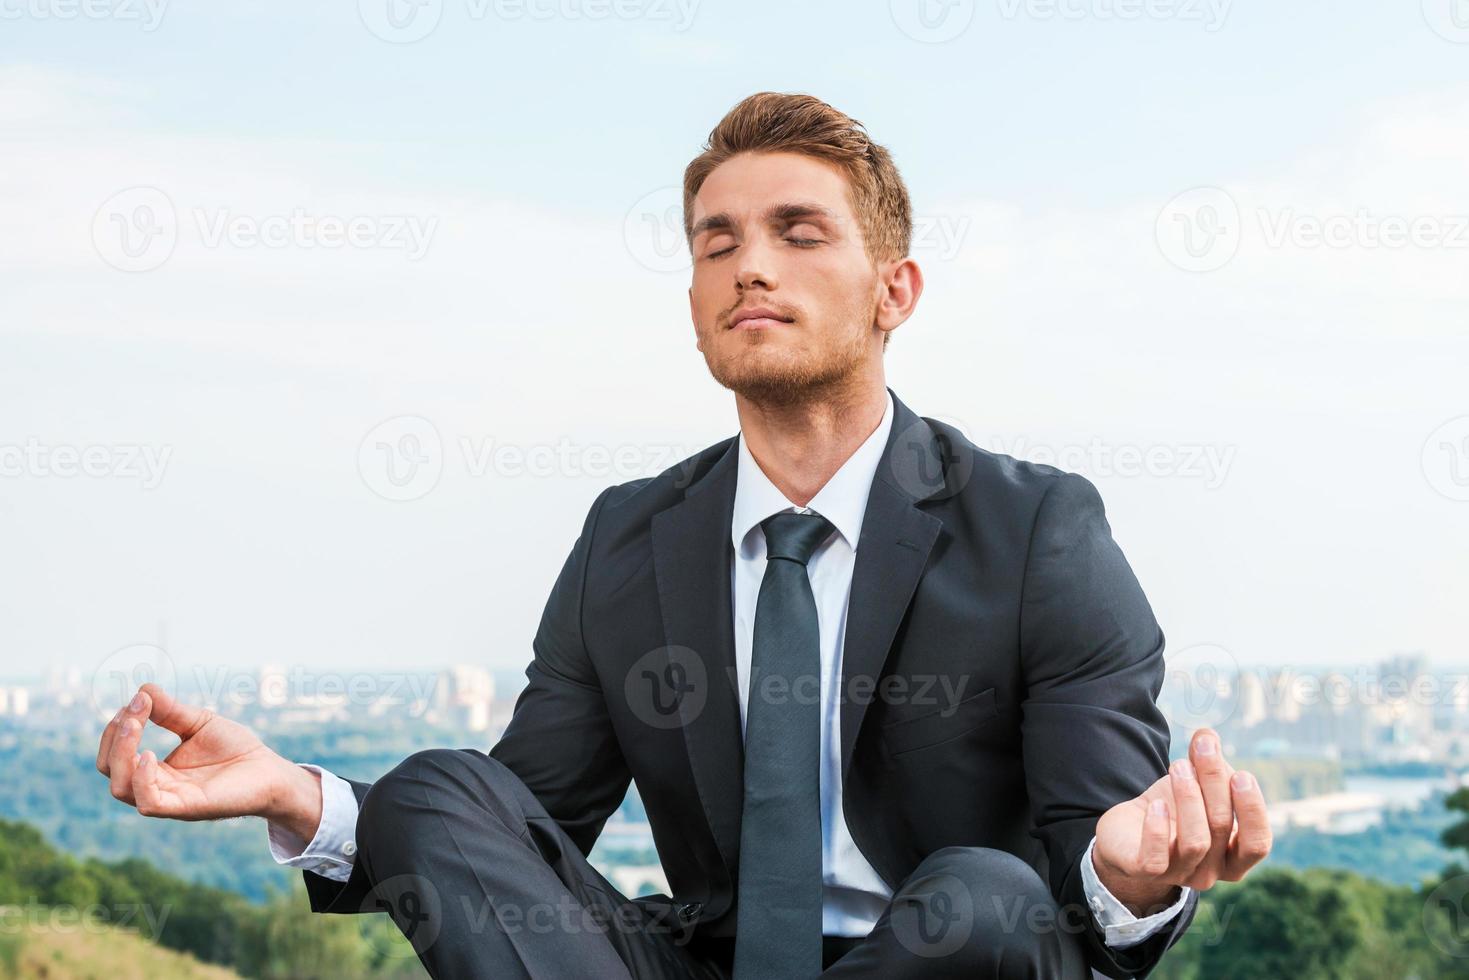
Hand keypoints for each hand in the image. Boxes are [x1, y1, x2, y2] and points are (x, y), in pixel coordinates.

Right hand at [95, 683, 323, 840]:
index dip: (117, 727)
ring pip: (121, 788)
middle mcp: (156, 787)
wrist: (271, 771)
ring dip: (121, 753)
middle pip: (110, 770)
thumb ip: (170, 710)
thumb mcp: (198, 722)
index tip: (140, 699)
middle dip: (114, 737)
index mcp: (155, 770)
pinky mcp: (187, 808)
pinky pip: (149, 803)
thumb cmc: (236, 750)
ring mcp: (169, 800)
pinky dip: (141, 780)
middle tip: (135, 710)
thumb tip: (142, 690)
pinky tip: (150, 755)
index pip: (115, 753)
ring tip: (135, 724)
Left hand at [1092, 727, 1272, 915]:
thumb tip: (1207, 734)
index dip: (1252, 811)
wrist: (1128, 833)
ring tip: (1178, 766)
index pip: (1257, 844)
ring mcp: (1179, 875)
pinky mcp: (1145, 871)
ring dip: (1188, 797)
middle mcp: (1211, 872)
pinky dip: (1158, 829)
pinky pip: (1156, 858)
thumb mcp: (1193, 785)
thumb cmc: (1172, 810)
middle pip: (1221, 827)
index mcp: (1232, 857)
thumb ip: (1204, 763)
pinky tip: (1156, 804)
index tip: (1242, 774)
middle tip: (1203, 747)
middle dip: (1214, 781)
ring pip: (1195, 842)